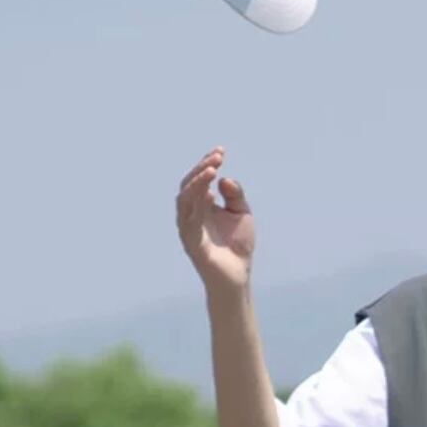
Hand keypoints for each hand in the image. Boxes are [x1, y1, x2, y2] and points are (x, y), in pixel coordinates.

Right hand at [175, 145, 255, 291]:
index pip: (199, 179)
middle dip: (201, 169)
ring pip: (185, 200)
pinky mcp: (191, 243)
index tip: (220, 152)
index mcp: (201, 205)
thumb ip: (235, 194)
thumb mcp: (241, 213)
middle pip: (189, 185)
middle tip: (217, 158)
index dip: (207, 164)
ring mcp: (189, 228)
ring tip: (211, 170)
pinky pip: (190, 222)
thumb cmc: (238, 245)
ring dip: (197, 183)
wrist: (237, 274)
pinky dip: (197, 207)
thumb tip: (224, 178)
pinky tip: (208, 195)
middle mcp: (191, 214)